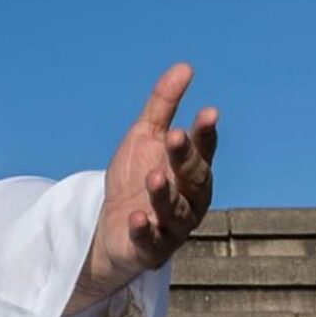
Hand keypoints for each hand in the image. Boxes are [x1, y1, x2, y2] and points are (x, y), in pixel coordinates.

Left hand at [68, 63, 219, 312]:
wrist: (108, 226)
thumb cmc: (134, 179)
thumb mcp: (143, 138)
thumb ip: (162, 106)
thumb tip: (185, 67)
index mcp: (191, 171)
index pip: (203, 150)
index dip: (205, 134)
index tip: (206, 112)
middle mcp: (190, 200)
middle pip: (193, 179)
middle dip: (185, 158)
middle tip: (174, 137)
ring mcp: (172, 227)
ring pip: (175, 211)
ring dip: (165, 195)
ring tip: (152, 177)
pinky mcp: (151, 249)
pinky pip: (150, 241)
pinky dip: (145, 231)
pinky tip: (136, 218)